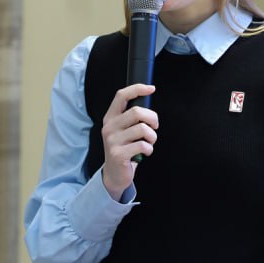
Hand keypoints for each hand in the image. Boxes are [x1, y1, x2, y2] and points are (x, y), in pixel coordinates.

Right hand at [100, 83, 157, 199]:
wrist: (115, 174)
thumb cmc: (125, 148)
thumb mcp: (124, 129)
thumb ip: (132, 117)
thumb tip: (148, 99)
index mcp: (110, 117)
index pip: (121, 95)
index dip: (137, 89)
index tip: (151, 88)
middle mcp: (109, 127)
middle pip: (137, 112)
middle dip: (153, 119)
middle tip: (155, 127)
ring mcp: (112, 141)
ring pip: (143, 129)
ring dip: (152, 137)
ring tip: (148, 143)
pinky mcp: (118, 154)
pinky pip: (143, 146)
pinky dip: (149, 149)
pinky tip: (144, 153)